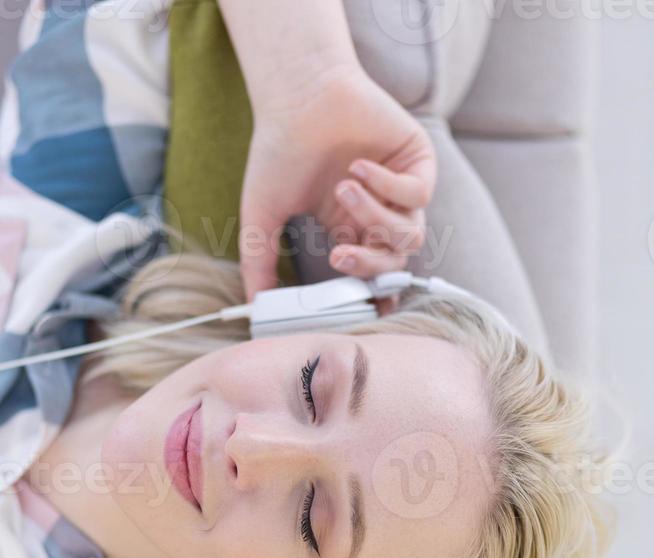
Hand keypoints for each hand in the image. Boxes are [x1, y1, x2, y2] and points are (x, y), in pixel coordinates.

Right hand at [239, 65, 436, 299]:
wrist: (296, 95)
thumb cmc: (278, 151)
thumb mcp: (262, 215)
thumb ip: (259, 263)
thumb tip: (255, 306)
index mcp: (348, 230)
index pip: (369, 276)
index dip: (368, 295)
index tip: (356, 308)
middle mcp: (378, 213)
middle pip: (393, 263)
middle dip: (368, 265)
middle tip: (340, 253)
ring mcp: (401, 189)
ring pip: (409, 233)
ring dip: (373, 217)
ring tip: (343, 189)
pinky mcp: (418, 163)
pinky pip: (418, 195)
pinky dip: (389, 188)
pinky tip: (359, 167)